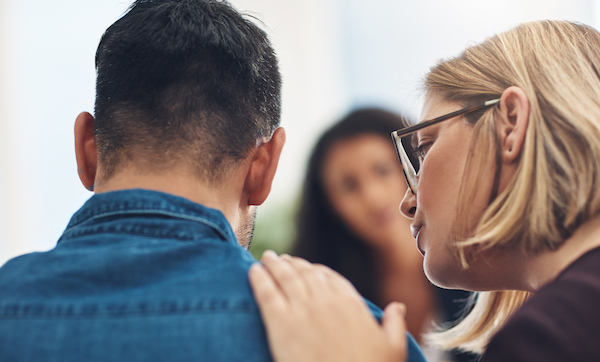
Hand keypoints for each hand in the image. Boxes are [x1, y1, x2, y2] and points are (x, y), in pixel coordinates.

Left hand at [249, 251, 407, 361]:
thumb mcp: (392, 348)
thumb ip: (394, 323)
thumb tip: (398, 306)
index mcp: (350, 303)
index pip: (330, 278)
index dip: (317, 271)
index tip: (309, 268)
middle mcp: (324, 301)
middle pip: (305, 273)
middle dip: (293, 264)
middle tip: (283, 259)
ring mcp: (301, 310)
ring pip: (284, 278)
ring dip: (274, 265)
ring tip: (267, 258)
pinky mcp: (279, 325)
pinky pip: (266, 294)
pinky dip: (258, 279)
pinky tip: (252, 271)